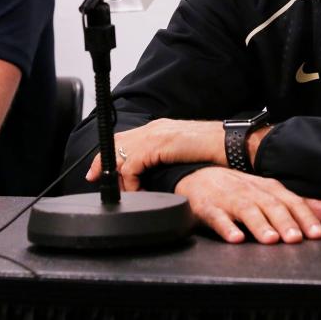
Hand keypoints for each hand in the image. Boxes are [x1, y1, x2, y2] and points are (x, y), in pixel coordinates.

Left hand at [86, 118, 222, 190]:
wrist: (225, 143)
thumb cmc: (210, 149)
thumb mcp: (181, 150)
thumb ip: (164, 155)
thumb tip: (152, 169)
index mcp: (157, 128)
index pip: (124, 138)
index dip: (108, 153)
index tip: (98, 170)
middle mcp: (152, 128)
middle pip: (115, 143)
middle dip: (101, 163)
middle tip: (94, 180)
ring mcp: (153, 135)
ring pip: (119, 155)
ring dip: (117, 177)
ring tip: (123, 192)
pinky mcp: (156, 146)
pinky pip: (131, 167)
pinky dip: (130, 182)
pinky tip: (138, 192)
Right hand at [175, 166, 320, 243]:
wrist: (197, 177)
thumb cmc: (239, 190)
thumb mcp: (272, 194)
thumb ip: (304, 206)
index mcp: (268, 189)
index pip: (291, 201)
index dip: (304, 217)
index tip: (317, 233)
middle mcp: (251, 192)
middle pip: (270, 206)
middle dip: (284, 222)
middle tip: (295, 239)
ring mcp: (229, 199)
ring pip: (246, 211)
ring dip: (259, 225)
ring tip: (270, 239)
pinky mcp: (208, 208)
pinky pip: (217, 218)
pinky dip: (226, 227)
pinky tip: (235, 238)